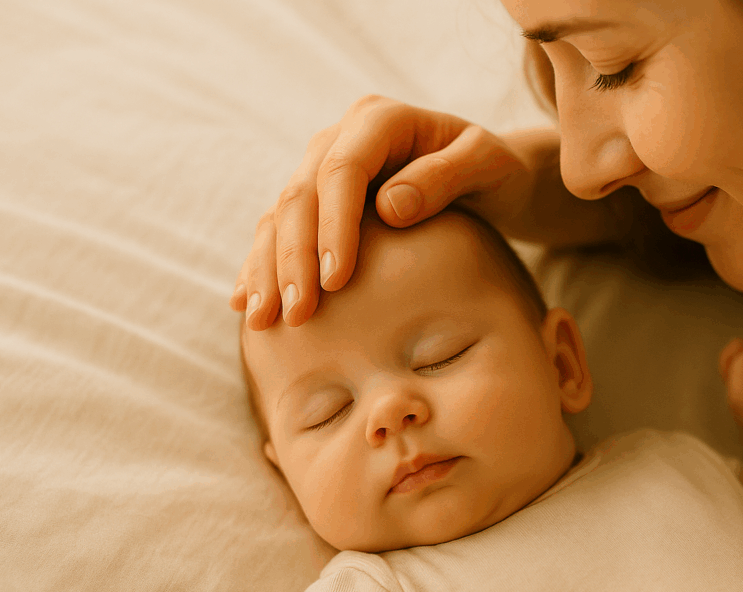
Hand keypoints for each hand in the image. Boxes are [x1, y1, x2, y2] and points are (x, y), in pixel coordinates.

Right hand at [230, 95, 532, 329]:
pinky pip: (280, 231)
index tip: (337, 281)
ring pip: (280, 215)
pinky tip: (247, 304)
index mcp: (380, 120)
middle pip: (301, 195)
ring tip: (264, 319)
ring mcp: (323, 168)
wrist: (488, 177)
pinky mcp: (318, 200)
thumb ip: (446, 176)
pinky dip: (262, 266)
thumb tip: (389, 207)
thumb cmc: (495, 171)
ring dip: (267, 267)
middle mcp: (341, 138)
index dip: (333, 227)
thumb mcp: (490, 165)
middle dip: (293, 258)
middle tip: (297, 314)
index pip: (343, 172)